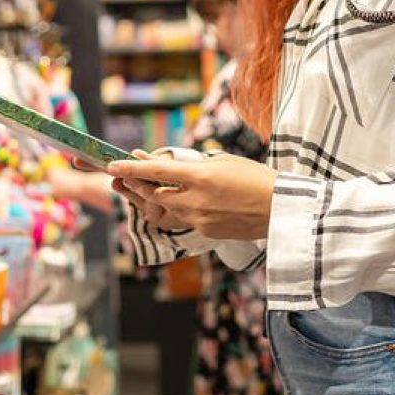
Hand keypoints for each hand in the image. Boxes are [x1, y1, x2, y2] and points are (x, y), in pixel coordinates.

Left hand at [106, 152, 275, 239]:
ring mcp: (199, 219)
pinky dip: (179, 209)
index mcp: (201, 176)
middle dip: (137, 185)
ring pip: (165, 210)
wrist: (281, 209)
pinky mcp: (206, 232)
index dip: (132, 168)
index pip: (156, 171)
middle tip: (124, 177)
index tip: (114, 164)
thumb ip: (197, 165)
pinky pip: (183, 220)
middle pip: (154, 194)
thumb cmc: (258, 179)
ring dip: (156, 199)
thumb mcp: (225, 162)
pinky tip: (182, 202)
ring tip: (149, 190)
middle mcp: (195, 200)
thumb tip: (174, 168)